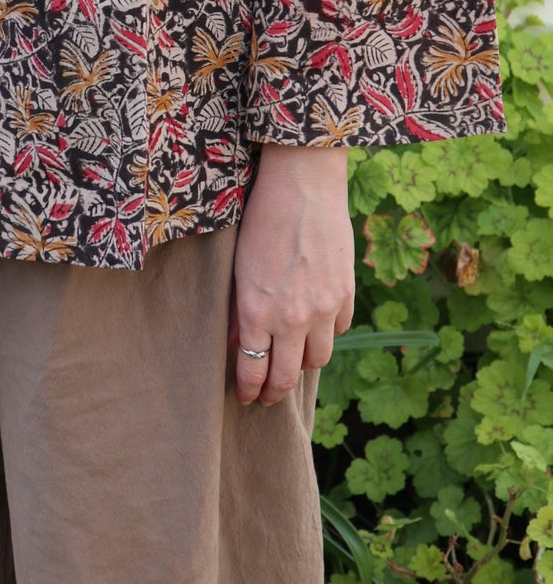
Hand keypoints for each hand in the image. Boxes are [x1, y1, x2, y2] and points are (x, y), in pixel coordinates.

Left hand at [229, 143, 354, 406]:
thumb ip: (239, 311)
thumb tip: (237, 344)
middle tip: (267, 397)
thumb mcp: (238, 267)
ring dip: (302, 365)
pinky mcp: (345, 293)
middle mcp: (292, 318)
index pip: (253, 371)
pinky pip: (337, 330)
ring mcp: (323, 308)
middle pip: (287, 376)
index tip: (244, 397)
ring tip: (291, 363)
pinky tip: (314, 329)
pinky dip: (325, 335)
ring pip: (316, 359)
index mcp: (258, 312)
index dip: (248, 390)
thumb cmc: (261, 219)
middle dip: (274, 392)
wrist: (303, 185)